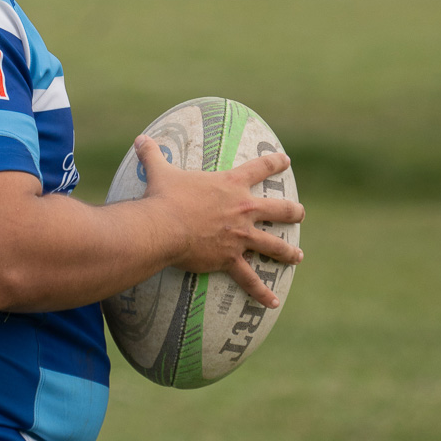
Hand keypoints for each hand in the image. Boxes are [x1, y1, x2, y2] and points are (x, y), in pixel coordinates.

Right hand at [134, 136, 304, 309]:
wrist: (163, 226)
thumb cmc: (164, 197)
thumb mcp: (160, 170)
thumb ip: (153, 154)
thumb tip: (140, 139)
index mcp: (230, 184)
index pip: (260, 168)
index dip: (275, 162)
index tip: (286, 160)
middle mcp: (243, 209)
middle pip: (280, 209)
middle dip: (293, 212)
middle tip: (300, 214)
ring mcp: (240, 236)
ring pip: (273, 245)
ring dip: (288, 252)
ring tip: (297, 257)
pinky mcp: (231, 258)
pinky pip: (250, 278)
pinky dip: (261, 292)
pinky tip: (273, 302)